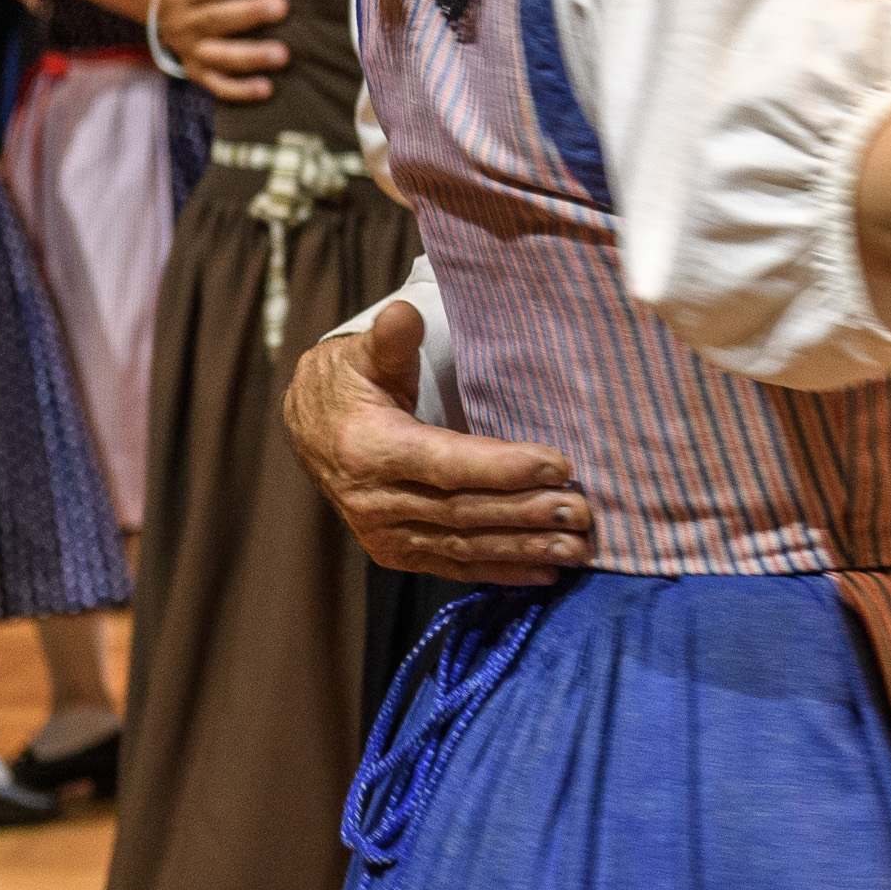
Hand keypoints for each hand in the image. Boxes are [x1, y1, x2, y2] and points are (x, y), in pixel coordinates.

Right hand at [154, 0, 292, 103]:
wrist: (167, 16)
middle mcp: (183, 23)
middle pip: (216, 19)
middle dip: (250, 13)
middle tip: (281, 6)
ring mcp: (192, 51)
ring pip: (221, 56)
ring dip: (251, 56)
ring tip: (282, 54)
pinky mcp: (200, 74)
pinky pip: (219, 86)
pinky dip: (241, 90)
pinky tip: (268, 88)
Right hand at [285, 302, 591, 580]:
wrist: (309, 431)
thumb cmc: (348, 385)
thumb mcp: (363, 356)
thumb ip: (390, 342)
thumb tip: (402, 315)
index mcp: (368, 449)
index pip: (446, 464)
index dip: (503, 468)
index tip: (559, 465)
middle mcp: (374, 500)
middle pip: (463, 512)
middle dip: (527, 514)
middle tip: (582, 511)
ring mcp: (383, 534)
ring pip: (464, 545)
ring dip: (524, 549)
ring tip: (576, 547)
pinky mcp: (395, 554)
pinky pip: (454, 567)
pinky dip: (501, 572)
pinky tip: (545, 574)